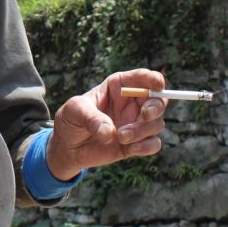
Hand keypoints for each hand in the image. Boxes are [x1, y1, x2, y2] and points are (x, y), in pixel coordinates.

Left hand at [45, 69, 166, 180]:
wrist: (68, 146)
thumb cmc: (71, 120)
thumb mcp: (74, 110)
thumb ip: (92, 118)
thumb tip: (110, 133)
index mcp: (119, 86)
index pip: (142, 78)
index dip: (153, 79)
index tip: (157, 85)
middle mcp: (132, 104)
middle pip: (159, 100)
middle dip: (156, 107)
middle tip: (144, 115)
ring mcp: (135, 124)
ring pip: (156, 124)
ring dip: (142, 131)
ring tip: (120, 137)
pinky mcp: (136, 143)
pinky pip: (153, 144)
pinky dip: (146, 146)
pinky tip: (130, 148)